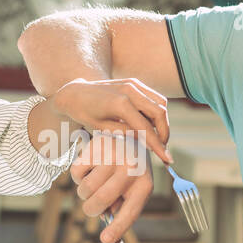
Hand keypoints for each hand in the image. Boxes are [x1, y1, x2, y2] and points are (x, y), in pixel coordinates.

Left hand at [51, 78, 171, 165]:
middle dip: (164, 133)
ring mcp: (133, 84)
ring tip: (157, 138)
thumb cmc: (85, 114)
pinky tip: (150, 125)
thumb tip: (149, 142)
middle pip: (159, 113)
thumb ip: (127, 134)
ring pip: (160, 103)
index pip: (146, 128)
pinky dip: (156, 112)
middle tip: (162, 148)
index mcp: (120, 104)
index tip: (167, 159)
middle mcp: (130, 90)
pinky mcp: (134, 82)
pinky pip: (153, 97)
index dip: (158, 145)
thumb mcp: (103, 129)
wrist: (75, 92)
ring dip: (162, 122)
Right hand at [71, 131, 154, 242]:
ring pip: (85, 189)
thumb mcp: (133, 190)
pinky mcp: (97, 145)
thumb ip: (121, 212)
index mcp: (144, 184)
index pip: (130, 211)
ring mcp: (114, 155)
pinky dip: (79, 177)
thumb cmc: (130, 171)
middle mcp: (131, 168)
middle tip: (92, 206)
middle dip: (91, 209)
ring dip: (85, 193)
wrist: (128, 135)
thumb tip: (109, 240)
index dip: (118, 228)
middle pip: (100, 201)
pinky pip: (76, 174)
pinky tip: (91, 167)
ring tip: (96, 182)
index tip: (106, 240)